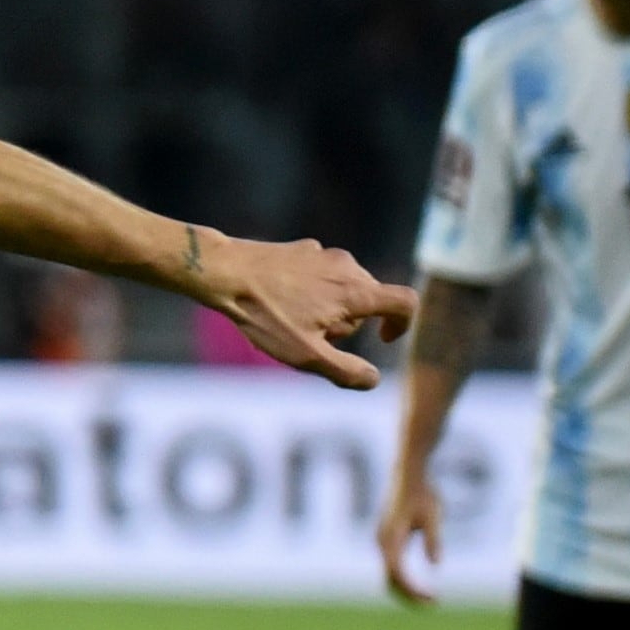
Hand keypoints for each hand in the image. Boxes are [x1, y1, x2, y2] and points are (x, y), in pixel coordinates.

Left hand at [194, 231, 414, 389]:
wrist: (224, 273)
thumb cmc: (265, 315)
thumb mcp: (306, 354)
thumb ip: (345, 371)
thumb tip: (372, 379)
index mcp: (357, 291)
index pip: (405, 302)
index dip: (403, 324)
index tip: (382, 339)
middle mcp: (348, 267)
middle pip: (368, 300)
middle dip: (348, 325)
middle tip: (311, 339)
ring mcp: (324, 254)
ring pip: (342, 289)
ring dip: (327, 309)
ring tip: (289, 322)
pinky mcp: (302, 249)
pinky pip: (319, 276)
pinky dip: (309, 293)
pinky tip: (277, 304)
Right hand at [377, 472, 445, 606]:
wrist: (407, 474)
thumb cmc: (422, 492)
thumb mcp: (433, 515)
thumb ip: (433, 540)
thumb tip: (436, 565)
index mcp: (390, 538)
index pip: (397, 573)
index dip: (412, 590)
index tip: (431, 599)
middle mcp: (381, 542)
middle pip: (389, 580)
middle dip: (409, 596)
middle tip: (432, 604)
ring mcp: (382, 542)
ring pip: (388, 575)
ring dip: (405, 590)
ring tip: (428, 598)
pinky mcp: (386, 540)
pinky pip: (390, 567)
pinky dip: (402, 580)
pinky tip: (417, 585)